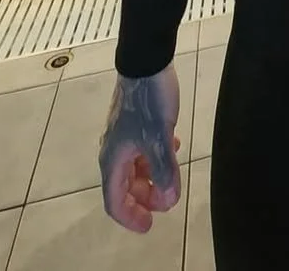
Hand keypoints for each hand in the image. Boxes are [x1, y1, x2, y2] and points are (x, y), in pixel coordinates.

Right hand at [99, 64, 181, 232]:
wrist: (146, 62)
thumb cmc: (150, 102)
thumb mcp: (160, 139)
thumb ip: (165, 171)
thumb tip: (169, 201)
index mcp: (114, 160)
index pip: (115, 202)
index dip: (130, 217)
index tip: (149, 225)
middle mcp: (114, 151)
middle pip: (126, 187)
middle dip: (146, 197)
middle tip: (168, 198)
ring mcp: (123, 136)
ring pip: (135, 168)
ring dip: (153, 176)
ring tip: (173, 174)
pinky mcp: (133, 122)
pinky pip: (142, 150)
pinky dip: (156, 156)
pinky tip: (174, 146)